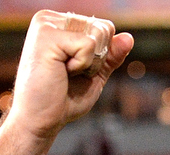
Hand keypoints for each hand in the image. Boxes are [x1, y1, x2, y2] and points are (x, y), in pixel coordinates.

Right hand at [6, 9, 133, 139]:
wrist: (40, 121)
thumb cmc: (62, 100)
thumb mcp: (93, 76)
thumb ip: (110, 56)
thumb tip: (129, 38)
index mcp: (58, 24)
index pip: (103, 27)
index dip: (101, 55)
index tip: (75, 70)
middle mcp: (50, 19)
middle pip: (104, 28)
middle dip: (96, 59)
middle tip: (69, 74)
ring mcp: (46, 24)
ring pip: (98, 34)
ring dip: (88, 62)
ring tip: (63, 72)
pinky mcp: (46, 35)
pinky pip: (88, 44)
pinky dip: (82, 65)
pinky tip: (60, 72)